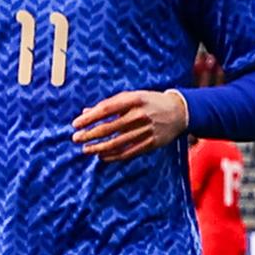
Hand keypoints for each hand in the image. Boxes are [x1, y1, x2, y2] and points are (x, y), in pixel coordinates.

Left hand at [70, 88, 189, 160]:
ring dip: (98, 148)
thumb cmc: (148, 102)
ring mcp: (146, 130)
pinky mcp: (151, 143)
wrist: (179, 111)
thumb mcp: (131, 97)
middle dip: (89, 135)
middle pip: (109, 128)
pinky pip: (128, 153)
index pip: (106, 109)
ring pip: (116, 143)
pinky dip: (113, 156)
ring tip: (86, 149)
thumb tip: (85, 112)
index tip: (75, 124)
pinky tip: (102, 157)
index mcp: (134, 100)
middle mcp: (140, 115)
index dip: (89, 118)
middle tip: (76, 138)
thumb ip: (108, 104)